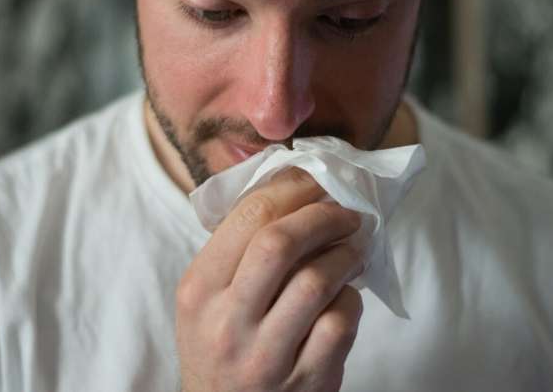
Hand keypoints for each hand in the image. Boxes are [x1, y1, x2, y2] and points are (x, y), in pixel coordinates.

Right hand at [176, 168, 365, 391]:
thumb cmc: (220, 345)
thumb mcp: (207, 298)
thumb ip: (238, 249)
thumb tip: (296, 188)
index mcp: (199, 290)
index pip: (248, 216)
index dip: (293, 188)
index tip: (317, 180)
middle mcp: (226, 323)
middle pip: (281, 242)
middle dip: (323, 216)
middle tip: (346, 212)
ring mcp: (266, 356)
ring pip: (317, 281)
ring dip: (346, 255)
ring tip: (353, 249)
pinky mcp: (305, 381)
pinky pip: (341, 322)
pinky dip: (351, 299)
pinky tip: (345, 296)